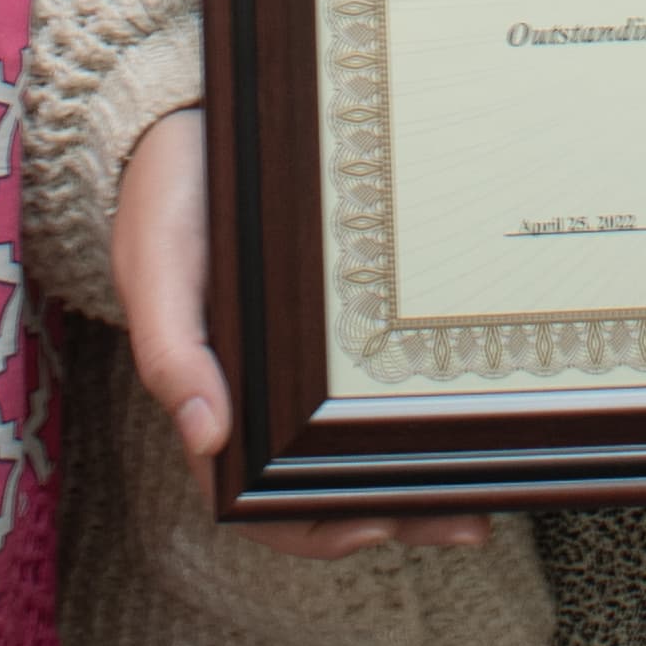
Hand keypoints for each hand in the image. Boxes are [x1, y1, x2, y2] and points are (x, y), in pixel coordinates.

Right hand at [113, 110, 488, 559]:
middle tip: (464, 522)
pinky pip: (380, 375)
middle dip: (396, 511)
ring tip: (487, 483)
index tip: (373, 525)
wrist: (189, 119)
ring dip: (420, 470)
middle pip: (329, 482)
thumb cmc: (165, 195)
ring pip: (362, 441)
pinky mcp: (340, 314)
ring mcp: (305, 357)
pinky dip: (419, 402)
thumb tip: (204, 435)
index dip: (315, 526)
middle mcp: (264, 390)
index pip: (259, 497)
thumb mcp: (158, 264)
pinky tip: (470, 402)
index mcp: (214, 395)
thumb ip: (169, 346)